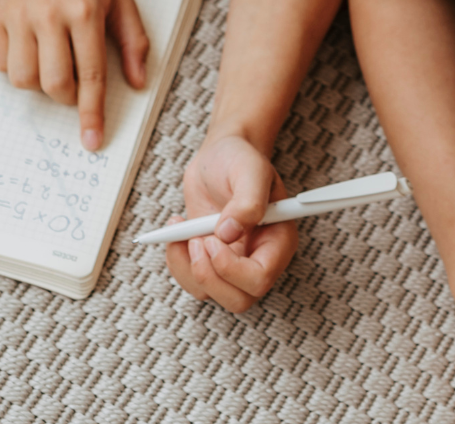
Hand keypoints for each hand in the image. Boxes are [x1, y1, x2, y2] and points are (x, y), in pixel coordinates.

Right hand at [0, 0, 149, 150]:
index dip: (92, 113)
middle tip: (74, 83)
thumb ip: (133, 41)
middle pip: (55, 84)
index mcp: (85, 11)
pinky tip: (30, 46)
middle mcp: (49, 15)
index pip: (92, 75)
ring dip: (39, 84)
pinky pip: (2, 64)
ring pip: (24, 80)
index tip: (93, 140)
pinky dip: (17, 67)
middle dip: (66, 97)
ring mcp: (18, 16)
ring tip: (52, 60)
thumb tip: (137, 83)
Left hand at [166, 133, 297, 311]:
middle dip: (209, 276)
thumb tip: (228, 233)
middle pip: (238, 299)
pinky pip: (192, 281)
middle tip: (196, 241)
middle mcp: (258, 258)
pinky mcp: (209, 260)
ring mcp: (232, 263)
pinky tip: (176, 232)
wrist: (221, 154)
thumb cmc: (240, 159)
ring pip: (210, 294)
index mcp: (278, 241)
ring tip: (182, 229)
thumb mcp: (250, 170)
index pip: (260, 278)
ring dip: (188, 267)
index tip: (212, 239)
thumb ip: (248, 201)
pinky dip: (177, 262)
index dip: (232, 269)